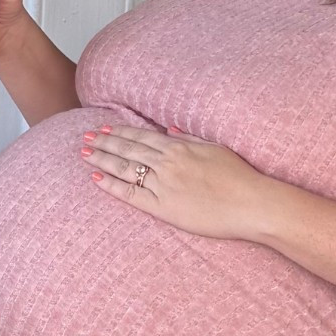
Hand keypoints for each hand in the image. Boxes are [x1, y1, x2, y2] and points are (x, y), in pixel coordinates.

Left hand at [83, 124, 275, 241]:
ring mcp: (163, 185)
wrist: (251, 203)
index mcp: (179, 147)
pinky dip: (111, 185)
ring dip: (102, 159)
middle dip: (104, 142)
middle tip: (85, 137)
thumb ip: (190, 139)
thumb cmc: (239, 177)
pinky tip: (96, 178)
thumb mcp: (215, 149)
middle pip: (128, 149)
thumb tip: (170, 131)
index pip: (141, 137)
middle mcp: (166, 163)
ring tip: (85, 153)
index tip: (104, 128)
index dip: (120, 131)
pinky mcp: (163, 207)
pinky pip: (131, 194)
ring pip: (125, 168)